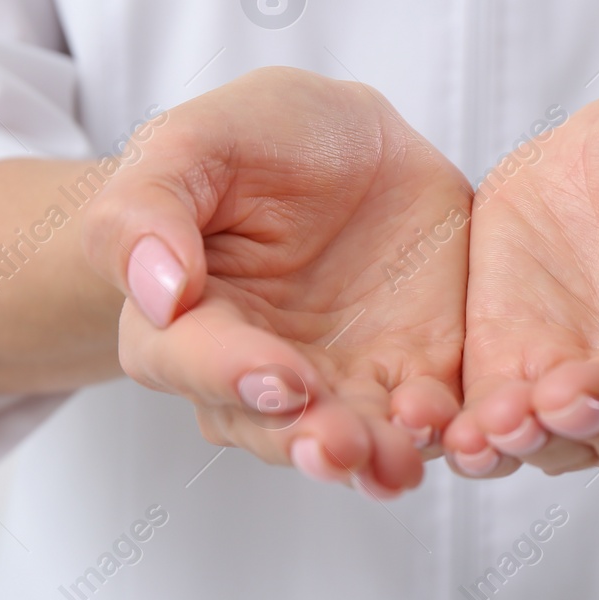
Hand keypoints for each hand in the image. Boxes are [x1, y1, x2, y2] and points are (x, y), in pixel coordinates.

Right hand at [82, 67, 471, 496]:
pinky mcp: (413, 374)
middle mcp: (260, 369)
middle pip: (273, 426)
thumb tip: (157, 294)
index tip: (278, 377)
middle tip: (339, 445)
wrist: (353, 139)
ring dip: (374, 458)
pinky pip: (428, 418)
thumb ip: (148, 209)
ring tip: (397, 460)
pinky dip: (441, 430)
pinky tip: (449, 425)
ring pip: (352, 441)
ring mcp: (341, 380)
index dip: (232, 374)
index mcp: (188, 320)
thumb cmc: (253, 139)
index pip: (193, 361)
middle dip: (309, 440)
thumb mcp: (193, 142)